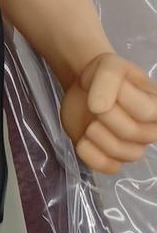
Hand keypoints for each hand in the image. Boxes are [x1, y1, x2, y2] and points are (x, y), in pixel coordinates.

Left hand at [60, 52, 156, 173]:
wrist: (83, 89)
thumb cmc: (103, 76)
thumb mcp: (108, 65)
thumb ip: (109, 79)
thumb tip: (99, 108)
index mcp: (156, 106)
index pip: (146, 111)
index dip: (120, 99)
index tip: (105, 85)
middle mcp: (151, 129)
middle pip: (133, 133)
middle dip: (106, 116)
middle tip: (93, 104)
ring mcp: (132, 147)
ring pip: (124, 154)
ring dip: (98, 136)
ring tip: (90, 123)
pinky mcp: (112, 159)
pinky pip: (110, 168)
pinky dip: (92, 156)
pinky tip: (83, 140)